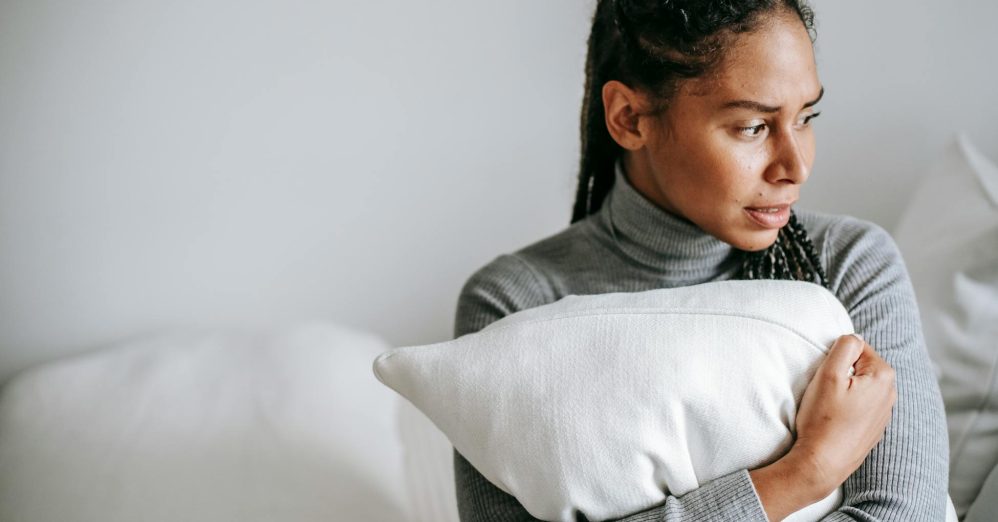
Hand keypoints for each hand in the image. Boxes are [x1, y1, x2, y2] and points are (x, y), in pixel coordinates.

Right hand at [792, 333, 897, 493]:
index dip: (836, 358)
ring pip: (860, 387)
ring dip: (844, 391)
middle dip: (841, 373)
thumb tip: (853, 337)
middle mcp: (890, 394)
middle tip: (826, 391)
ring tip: (829, 407)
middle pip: (860, 367)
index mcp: (883, 376)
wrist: (822, 463)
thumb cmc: (823, 419)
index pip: (857, 347)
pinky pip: (860, 407)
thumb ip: (844, 347)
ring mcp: (884, 414)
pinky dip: (848, 409)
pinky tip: (835, 421)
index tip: (826, 377)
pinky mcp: (874, 430)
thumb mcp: (828, 374)